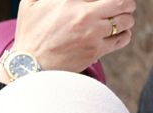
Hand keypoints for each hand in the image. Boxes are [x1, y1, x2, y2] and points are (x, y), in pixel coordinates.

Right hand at [14, 0, 133, 72]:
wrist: (27, 65)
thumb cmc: (28, 33)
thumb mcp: (30, 3)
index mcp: (70, 1)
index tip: (102, 2)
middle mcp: (85, 16)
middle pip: (122, 3)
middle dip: (125, 3)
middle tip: (121, 6)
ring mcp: (92, 35)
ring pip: (125, 21)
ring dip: (125, 18)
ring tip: (119, 20)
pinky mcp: (95, 51)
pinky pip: (122, 39)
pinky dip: (124, 34)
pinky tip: (117, 33)